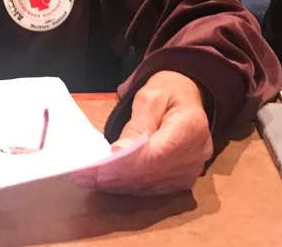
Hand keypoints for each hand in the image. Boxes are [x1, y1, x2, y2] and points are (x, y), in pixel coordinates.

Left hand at [72, 70, 212, 193]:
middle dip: (116, 176)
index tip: (98, 168)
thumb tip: (119, 151)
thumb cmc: (168, 92)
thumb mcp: (151, 96)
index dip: (126, 165)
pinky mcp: (184, 180)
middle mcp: (197, 154)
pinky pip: (154, 188)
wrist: (188, 100)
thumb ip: (137, 124)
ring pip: (151, 185)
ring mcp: (192, 170)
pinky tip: (108, 182)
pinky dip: (130, 186)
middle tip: (84, 176)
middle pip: (152, 174)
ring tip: (89, 179)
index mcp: (192, 127)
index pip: (156, 154)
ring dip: (119, 184)